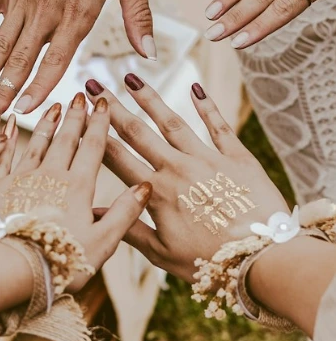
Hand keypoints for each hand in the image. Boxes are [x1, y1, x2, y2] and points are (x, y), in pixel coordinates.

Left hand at [0, 92, 152, 291]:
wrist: (6, 266)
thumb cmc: (58, 260)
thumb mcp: (102, 242)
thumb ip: (124, 213)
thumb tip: (144, 186)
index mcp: (78, 188)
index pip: (92, 148)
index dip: (99, 124)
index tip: (103, 102)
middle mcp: (50, 176)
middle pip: (65, 140)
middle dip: (74, 116)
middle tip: (79, 95)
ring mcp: (20, 179)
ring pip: (36, 143)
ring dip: (46, 123)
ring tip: (53, 105)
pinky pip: (2, 156)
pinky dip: (6, 138)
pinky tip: (8, 123)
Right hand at [89, 76, 287, 280]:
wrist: (261, 256)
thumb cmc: (208, 262)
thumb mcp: (161, 253)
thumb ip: (127, 229)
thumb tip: (93, 216)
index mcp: (156, 192)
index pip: (116, 158)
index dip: (95, 136)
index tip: (80, 116)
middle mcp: (176, 168)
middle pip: (138, 132)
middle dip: (112, 108)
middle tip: (94, 86)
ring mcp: (207, 159)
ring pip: (172, 122)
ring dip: (150, 99)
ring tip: (131, 78)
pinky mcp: (236, 157)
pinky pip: (218, 126)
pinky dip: (206, 106)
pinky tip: (194, 87)